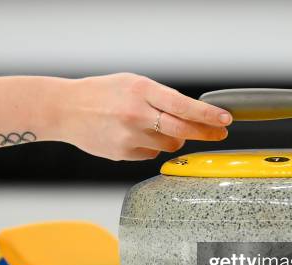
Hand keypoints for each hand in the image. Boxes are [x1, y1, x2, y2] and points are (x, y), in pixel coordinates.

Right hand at [55, 73, 231, 160]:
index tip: (225, 120)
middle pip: (182, 131)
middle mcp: (136, 114)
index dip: (207, 115)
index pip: (183, 106)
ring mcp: (129, 137)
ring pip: (169, 146)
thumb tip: (190, 115)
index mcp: (141, 90)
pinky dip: (150, 147)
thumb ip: (160, 97)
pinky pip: (150, 154)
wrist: (66, 110)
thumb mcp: (132, 83)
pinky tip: (132, 135)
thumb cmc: (101, 94)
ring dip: (172, 139)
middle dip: (205, 133)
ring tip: (153, 127)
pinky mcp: (122, 154)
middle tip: (217, 133)